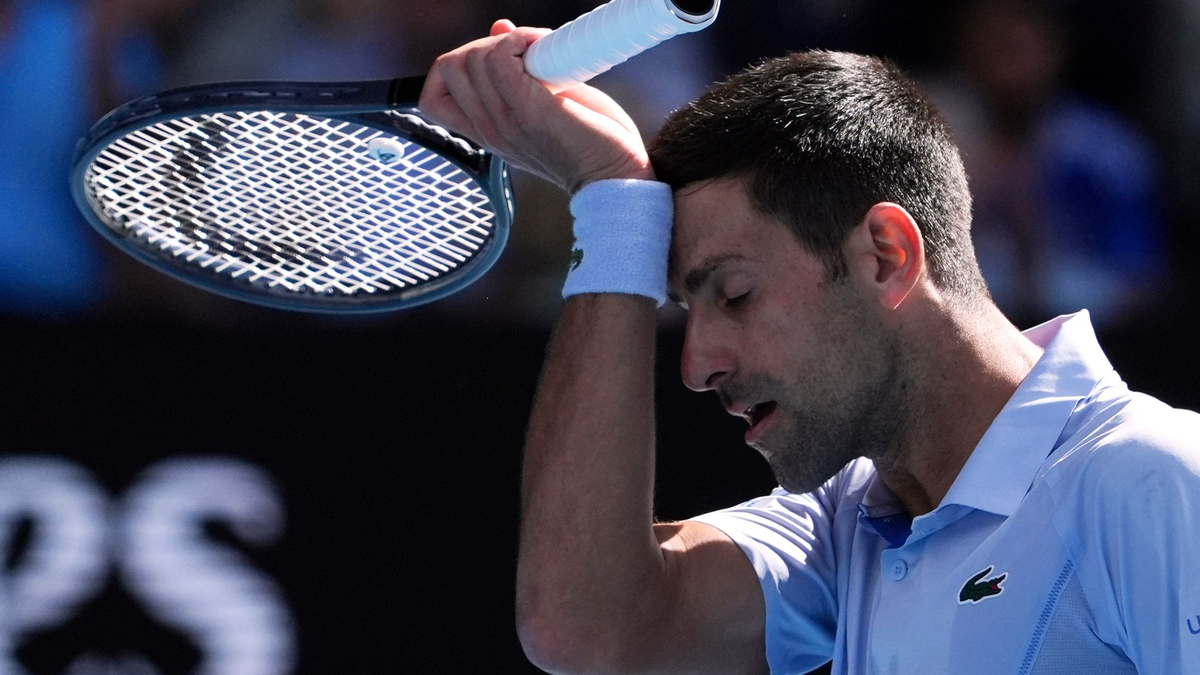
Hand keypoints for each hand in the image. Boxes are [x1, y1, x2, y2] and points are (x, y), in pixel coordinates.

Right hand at [420, 20, 654, 193]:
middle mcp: (488, 129)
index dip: (454, 69)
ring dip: (508, 40)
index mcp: (487, 132)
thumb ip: (514, 73)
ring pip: (473, 58)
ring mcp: (504, 120)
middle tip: (522, 54)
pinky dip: (521, 40)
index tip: (493, 63)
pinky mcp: (528, 110)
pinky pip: (500, 57)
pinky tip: (544, 49)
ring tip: (539, 51)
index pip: (433, 99)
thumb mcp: (540, 105)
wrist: (614, 176)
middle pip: (450, 66)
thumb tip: (501, 30)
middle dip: (484, 45)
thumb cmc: (586, 142)